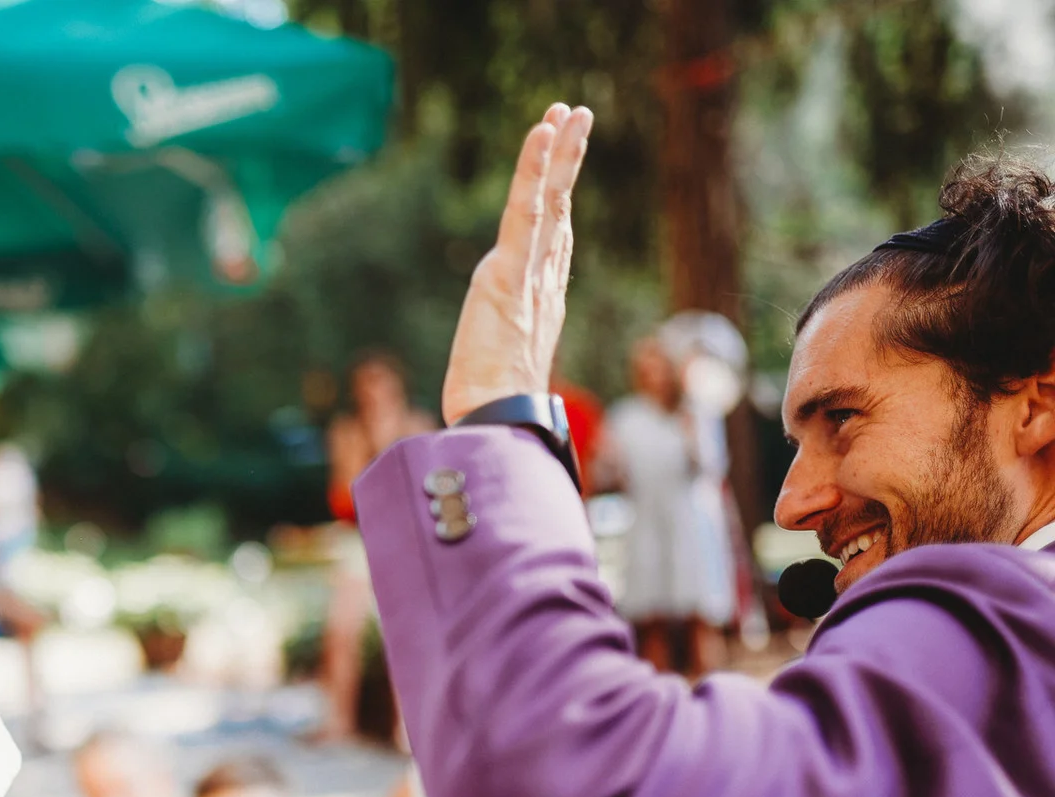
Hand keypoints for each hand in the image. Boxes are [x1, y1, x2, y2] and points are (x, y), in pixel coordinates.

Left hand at [440, 104, 593, 422]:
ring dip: (561, 151)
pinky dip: (535, 168)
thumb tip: (484, 377)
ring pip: (551, 200)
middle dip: (569, 162)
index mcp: (540, 301)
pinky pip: (526, 209)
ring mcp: (529, 274)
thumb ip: (497, 357)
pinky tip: (544, 132)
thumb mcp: (495, 372)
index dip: (560, 199)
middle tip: (577, 118)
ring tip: (569, 111)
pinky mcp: (509, 272)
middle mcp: (543, 282)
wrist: (498, 422)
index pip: (554, 239)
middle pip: (561, 209)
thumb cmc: (493, 410)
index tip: (563, 168)